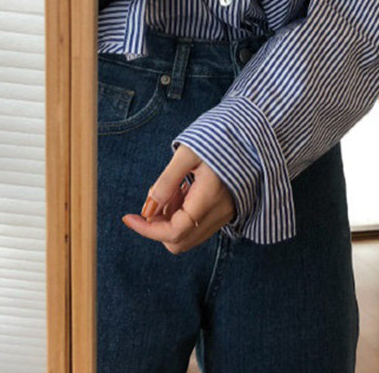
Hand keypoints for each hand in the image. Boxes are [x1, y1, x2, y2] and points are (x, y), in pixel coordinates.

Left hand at [121, 144, 236, 253]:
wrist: (249, 135)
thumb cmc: (217, 139)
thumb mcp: (187, 153)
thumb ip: (166, 182)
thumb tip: (147, 209)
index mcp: (209, 198)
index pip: (174, 232)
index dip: (147, 229)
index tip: (129, 217)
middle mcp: (220, 213)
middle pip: (179, 242)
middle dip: (158, 225)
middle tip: (156, 196)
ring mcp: (225, 215)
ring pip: (187, 236)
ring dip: (170, 220)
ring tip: (172, 189)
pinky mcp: (225, 213)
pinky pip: (197, 227)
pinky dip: (182, 216)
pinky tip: (183, 191)